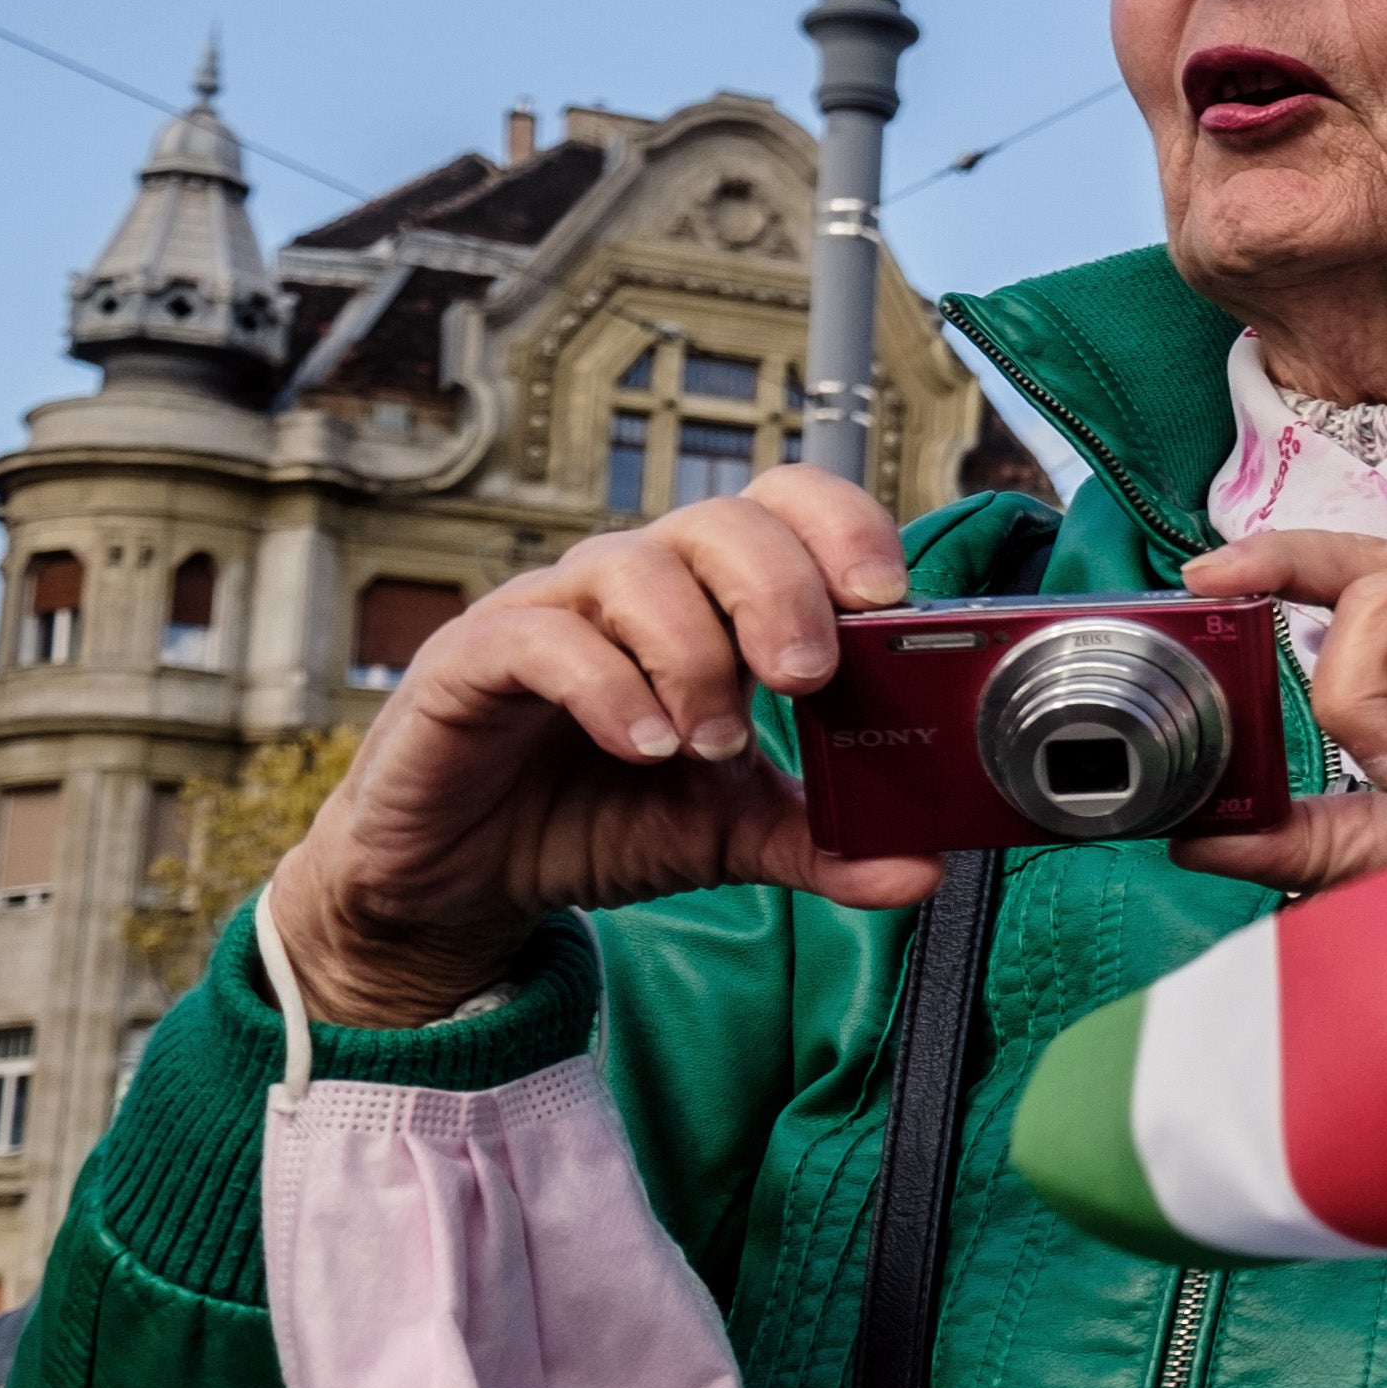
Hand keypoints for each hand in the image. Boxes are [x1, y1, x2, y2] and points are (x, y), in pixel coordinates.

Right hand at [266, 473, 944, 1026]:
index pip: (784, 509)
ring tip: (712, 745)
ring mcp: (550, 614)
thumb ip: (823, 841)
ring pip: (633, 569)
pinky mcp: (471, 661)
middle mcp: (633, 586)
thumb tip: (922, 867)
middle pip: (721, 522)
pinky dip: (607, 688)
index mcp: (708, 601)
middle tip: (807, 679)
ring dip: (695, 654)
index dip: (844, 531)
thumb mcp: (730, 833)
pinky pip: (540, 638)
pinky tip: (644, 746)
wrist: (464, 879)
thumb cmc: (596, 817)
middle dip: (782, 592)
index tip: (888, 604)